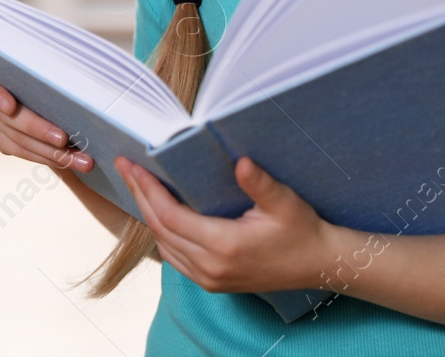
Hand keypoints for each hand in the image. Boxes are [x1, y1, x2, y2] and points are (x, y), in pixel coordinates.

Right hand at [0, 66, 93, 171]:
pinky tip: (69, 161)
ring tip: (79, 159)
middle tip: (63, 139)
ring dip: (51, 152)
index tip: (10, 107)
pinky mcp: (0, 141)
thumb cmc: (45, 74)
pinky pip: (24, 153)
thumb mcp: (44, 69)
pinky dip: (48, 157)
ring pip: (19, 142)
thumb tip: (75, 78)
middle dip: (38, 130)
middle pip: (9, 119)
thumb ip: (48, 73)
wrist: (39, 92)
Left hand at [117, 155, 342, 293]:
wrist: (318, 264)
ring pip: (163, 245)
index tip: (134, 165)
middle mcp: (211, 267)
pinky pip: (175, 258)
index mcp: (224, 246)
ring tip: (138, 184)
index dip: (148, 190)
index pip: (170, 216)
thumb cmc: (302, 230)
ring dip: (147, 214)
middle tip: (126, 167)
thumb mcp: (283, 202)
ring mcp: (210, 279)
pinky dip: (162, 233)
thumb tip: (240, 161)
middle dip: (140, 196)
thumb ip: (259, 183)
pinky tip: (158, 212)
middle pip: (160, 229)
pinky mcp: (212, 283)